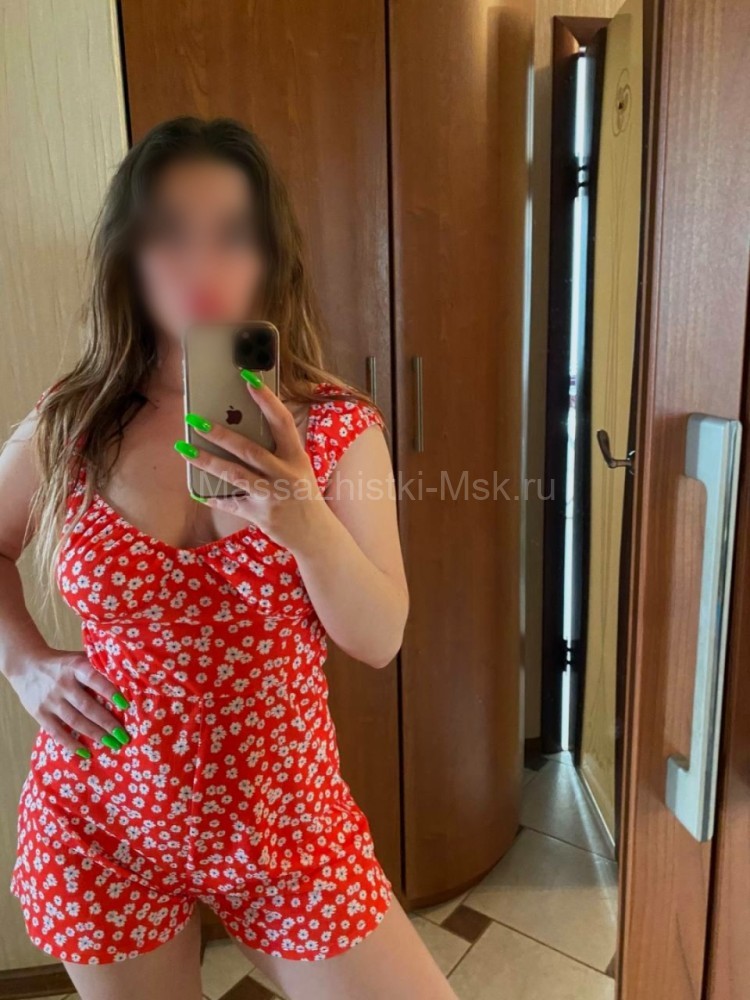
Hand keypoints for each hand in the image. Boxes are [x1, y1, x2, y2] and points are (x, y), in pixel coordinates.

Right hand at [13, 649, 130, 756]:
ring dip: (95, 734)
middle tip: (124, 736)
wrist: (26, 665)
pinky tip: (86, 753)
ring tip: (112, 744)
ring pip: (74, 721)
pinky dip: (71, 744)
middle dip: (107, 722)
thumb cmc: (62, 663)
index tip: (126, 706)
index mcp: (75, 667)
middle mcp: (62, 684)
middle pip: (86, 706)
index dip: (110, 692)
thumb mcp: (78, 658)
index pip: (94, 679)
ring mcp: (50, 700)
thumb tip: (127, 678)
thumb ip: (97, 666)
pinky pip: (56, 732)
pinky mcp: (39, 713)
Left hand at [175, 377, 327, 550]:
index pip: (281, 421)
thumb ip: (276, 451)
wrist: (316, 535)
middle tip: (196, 420)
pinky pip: (231, 502)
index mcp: (296, 457)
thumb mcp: (298, 468)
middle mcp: (285, 474)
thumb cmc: (303, 494)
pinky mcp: (260, 515)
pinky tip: (197, 489)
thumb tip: (240, 429)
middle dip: (220, 434)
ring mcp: (272, 496)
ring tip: (184, 448)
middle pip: (249, 450)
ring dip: (206, 461)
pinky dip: (213, 496)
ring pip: (234, 474)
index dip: (265, 399)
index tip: (247, 378)